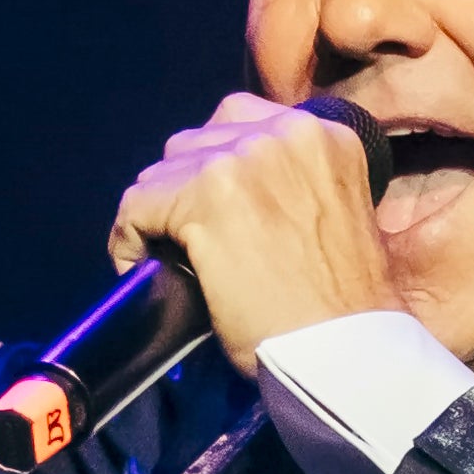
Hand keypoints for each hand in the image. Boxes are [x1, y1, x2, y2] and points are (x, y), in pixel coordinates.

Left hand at [107, 95, 396, 374]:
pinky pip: (137, 204)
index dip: (214, 168)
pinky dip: (129, 239)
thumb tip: (239, 195)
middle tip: (186, 238)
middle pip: (197, 141)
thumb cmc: (343, 308)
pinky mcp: (206, 196)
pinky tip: (140, 268)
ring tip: (165, 257)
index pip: (240, 122)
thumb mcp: (337, 217)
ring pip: (162, 171)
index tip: (210, 212)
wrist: (344, 351)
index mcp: (324, 134)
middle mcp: (284, 132)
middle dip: (184, 188)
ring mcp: (243, 159)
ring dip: (158, 212)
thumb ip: (295, 186)